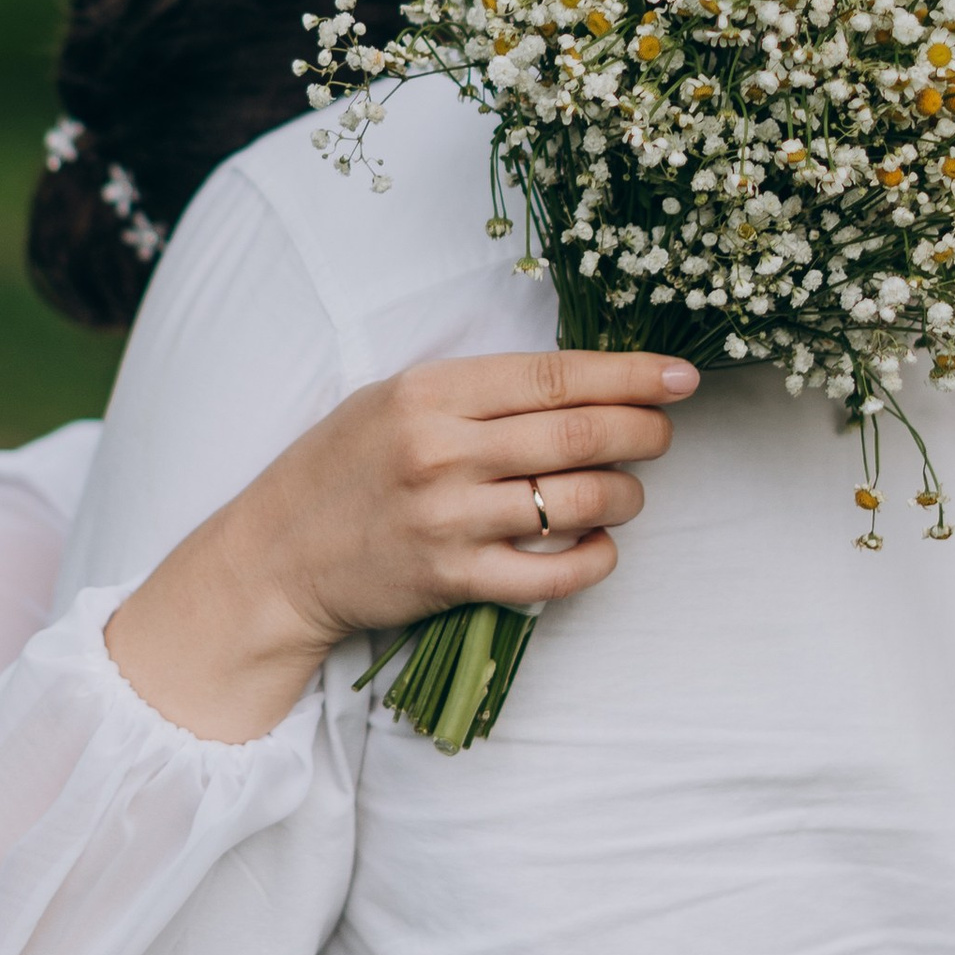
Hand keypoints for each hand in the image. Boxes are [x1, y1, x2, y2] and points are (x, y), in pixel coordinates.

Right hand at [105, 350, 698, 744]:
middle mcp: (441, 451)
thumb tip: (580, 381)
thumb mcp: (393, 400)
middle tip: (665, 432)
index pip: (554, 376)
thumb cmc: (341, 468)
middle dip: (643, 431)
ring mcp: (448, 519)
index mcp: (429, 393)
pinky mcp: (452, 580)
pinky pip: (553, 573)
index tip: (679, 376)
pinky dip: (595, 558)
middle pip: (578, 435)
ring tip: (629, 490)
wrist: (275, 556)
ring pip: (576, 501)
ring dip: (626, 494)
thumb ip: (477, 390)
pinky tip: (602, 545)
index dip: (629, 375)